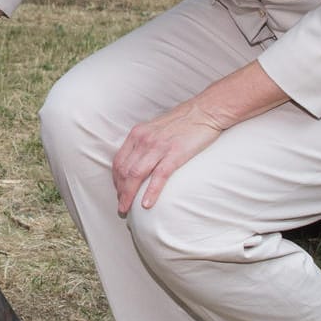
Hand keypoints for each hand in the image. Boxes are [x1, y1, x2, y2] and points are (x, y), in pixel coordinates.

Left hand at [111, 105, 225, 215]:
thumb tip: (139, 161)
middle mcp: (143, 140)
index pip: (118, 161)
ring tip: (127, 209)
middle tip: (121, 207)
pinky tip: (146, 204)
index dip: (115, 180)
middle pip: (124, 171)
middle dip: (120, 192)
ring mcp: (158, 147)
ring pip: (136, 175)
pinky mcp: (175, 154)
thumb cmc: (183, 121)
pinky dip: (151, 192)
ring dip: (129, 195)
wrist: (205, 111)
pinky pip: (159, 176)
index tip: (118, 192)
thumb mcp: (155, 129)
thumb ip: (145, 143)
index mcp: (137, 134)